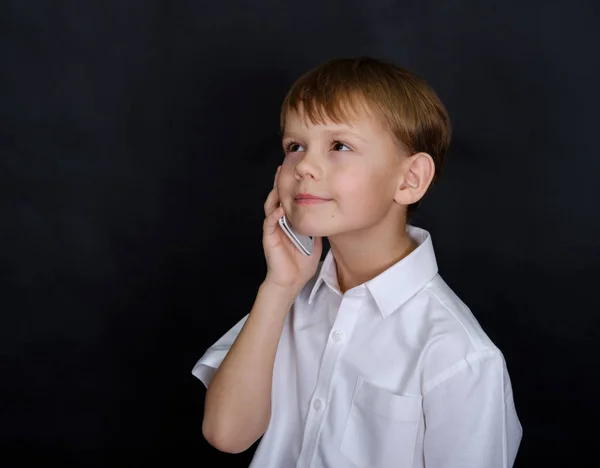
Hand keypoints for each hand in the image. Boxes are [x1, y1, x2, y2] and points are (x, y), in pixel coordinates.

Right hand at [262, 166, 322, 293]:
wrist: (291, 281)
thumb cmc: (301, 263)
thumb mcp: (315, 240)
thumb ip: (316, 226)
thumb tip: (329, 214)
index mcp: (289, 222)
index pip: (287, 199)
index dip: (290, 186)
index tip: (296, 172)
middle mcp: (279, 223)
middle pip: (276, 198)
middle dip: (279, 183)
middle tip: (283, 168)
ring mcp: (273, 230)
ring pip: (270, 207)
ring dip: (275, 194)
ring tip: (280, 182)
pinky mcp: (269, 239)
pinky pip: (269, 224)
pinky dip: (274, 215)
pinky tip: (280, 208)